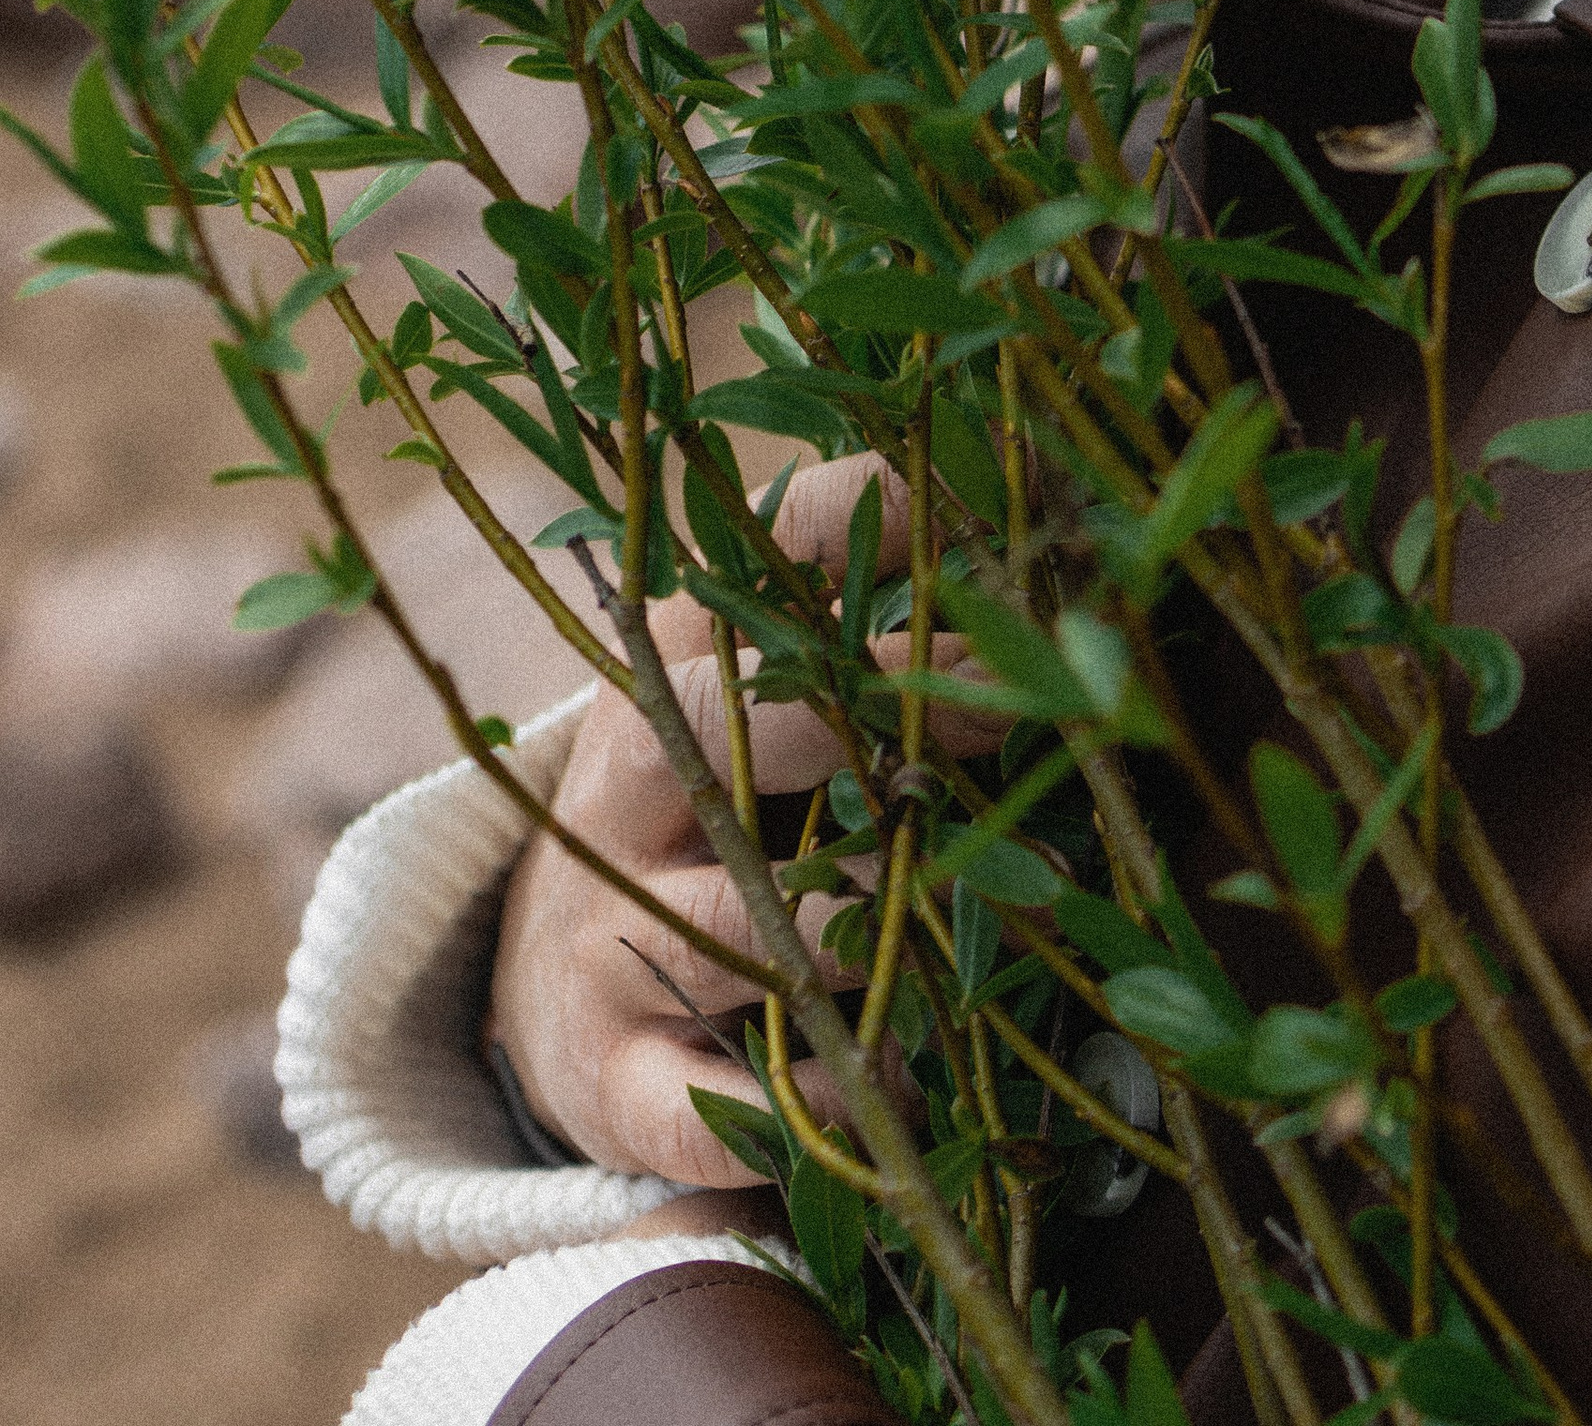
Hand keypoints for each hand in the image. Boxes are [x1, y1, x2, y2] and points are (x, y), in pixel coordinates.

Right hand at [488, 455, 994, 1183]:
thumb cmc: (709, 813)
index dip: (859, 546)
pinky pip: (714, 1107)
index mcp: (662, 676)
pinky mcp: (616, 1084)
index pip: (742, 578)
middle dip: (858, 724)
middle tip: (999, 725)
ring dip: (860, 926)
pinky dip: (807, 1098)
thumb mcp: (752, 690)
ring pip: (729, 929)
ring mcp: (606, 943)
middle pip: (716, 733)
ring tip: (975, 913)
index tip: (988, 557)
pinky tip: (889, 1078)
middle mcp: (621, 798)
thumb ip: (850, 601)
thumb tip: (1026, 494)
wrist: (556, 992)